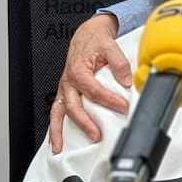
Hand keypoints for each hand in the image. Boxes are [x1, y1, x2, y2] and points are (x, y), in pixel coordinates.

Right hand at [48, 13, 131, 152]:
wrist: (87, 34)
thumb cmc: (95, 40)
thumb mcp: (110, 46)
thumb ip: (119, 63)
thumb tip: (127, 80)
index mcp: (78, 71)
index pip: (94, 92)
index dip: (109, 101)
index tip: (122, 108)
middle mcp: (68, 81)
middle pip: (74, 107)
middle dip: (84, 124)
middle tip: (96, 136)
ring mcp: (65, 88)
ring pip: (58, 112)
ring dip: (57, 131)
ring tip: (59, 147)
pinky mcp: (65, 91)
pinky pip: (56, 109)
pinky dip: (54, 125)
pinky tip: (56, 138)